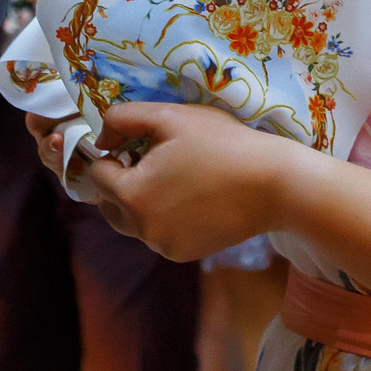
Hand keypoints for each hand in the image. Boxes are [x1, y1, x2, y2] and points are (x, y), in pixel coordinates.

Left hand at [81, 101, 303, 261]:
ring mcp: (162, 245)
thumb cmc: (222, 144)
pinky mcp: (182, 255)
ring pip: (132, 222)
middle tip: (154, 161)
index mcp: (132, 194)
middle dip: (121, 182)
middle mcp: (141, 228)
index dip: (115, 155)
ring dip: (141, 202)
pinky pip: (157, 234)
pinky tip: (193, 198)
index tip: (140, 145)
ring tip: (176, 178)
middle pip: (108, 204)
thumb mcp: (169, 116)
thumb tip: (100, 139)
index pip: (97, 175)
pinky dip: (164, 219)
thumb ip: (122, 119)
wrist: (274, 185)